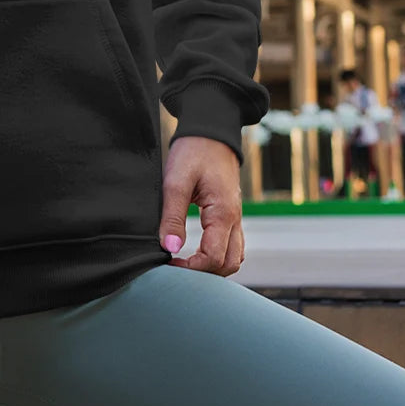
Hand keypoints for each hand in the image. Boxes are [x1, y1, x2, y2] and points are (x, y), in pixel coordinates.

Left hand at [158, 135, 244, 275]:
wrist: (211, 132)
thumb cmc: (193, 152)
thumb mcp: (175, 181)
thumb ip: (172, 217)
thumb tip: (170, 248)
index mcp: (223, 213)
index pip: (213, 257)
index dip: (191, 268)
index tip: (168, 262)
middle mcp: (235, 220)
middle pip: (228, 264)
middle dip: (203, 273)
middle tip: (175, 266)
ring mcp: (236, 218)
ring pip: (234, 258)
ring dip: (212, 267)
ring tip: (185, 262)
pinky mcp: (230, 215)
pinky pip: (232, 245)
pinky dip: (218, 256)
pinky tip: (196, 252)